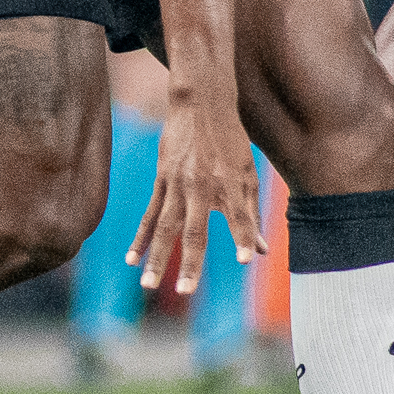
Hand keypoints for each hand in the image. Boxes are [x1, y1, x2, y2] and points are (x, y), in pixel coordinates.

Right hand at [130, 90, 263, 296]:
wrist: (201, 102)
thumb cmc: (231, 141)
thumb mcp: (248, 173)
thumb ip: (252, 214)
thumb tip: (262, 251)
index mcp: (230, 182)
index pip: (239, 216)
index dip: (242, 236)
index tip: (245, 259)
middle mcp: (202, 185)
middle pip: (195, 230)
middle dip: (190, 262)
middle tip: (186, 291)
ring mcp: (178, 183)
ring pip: (166, 227)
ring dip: (157, 258)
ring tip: (149, 285)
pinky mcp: (161, 179)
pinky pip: (150, 213)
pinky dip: (141, 237)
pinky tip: (132, 258)